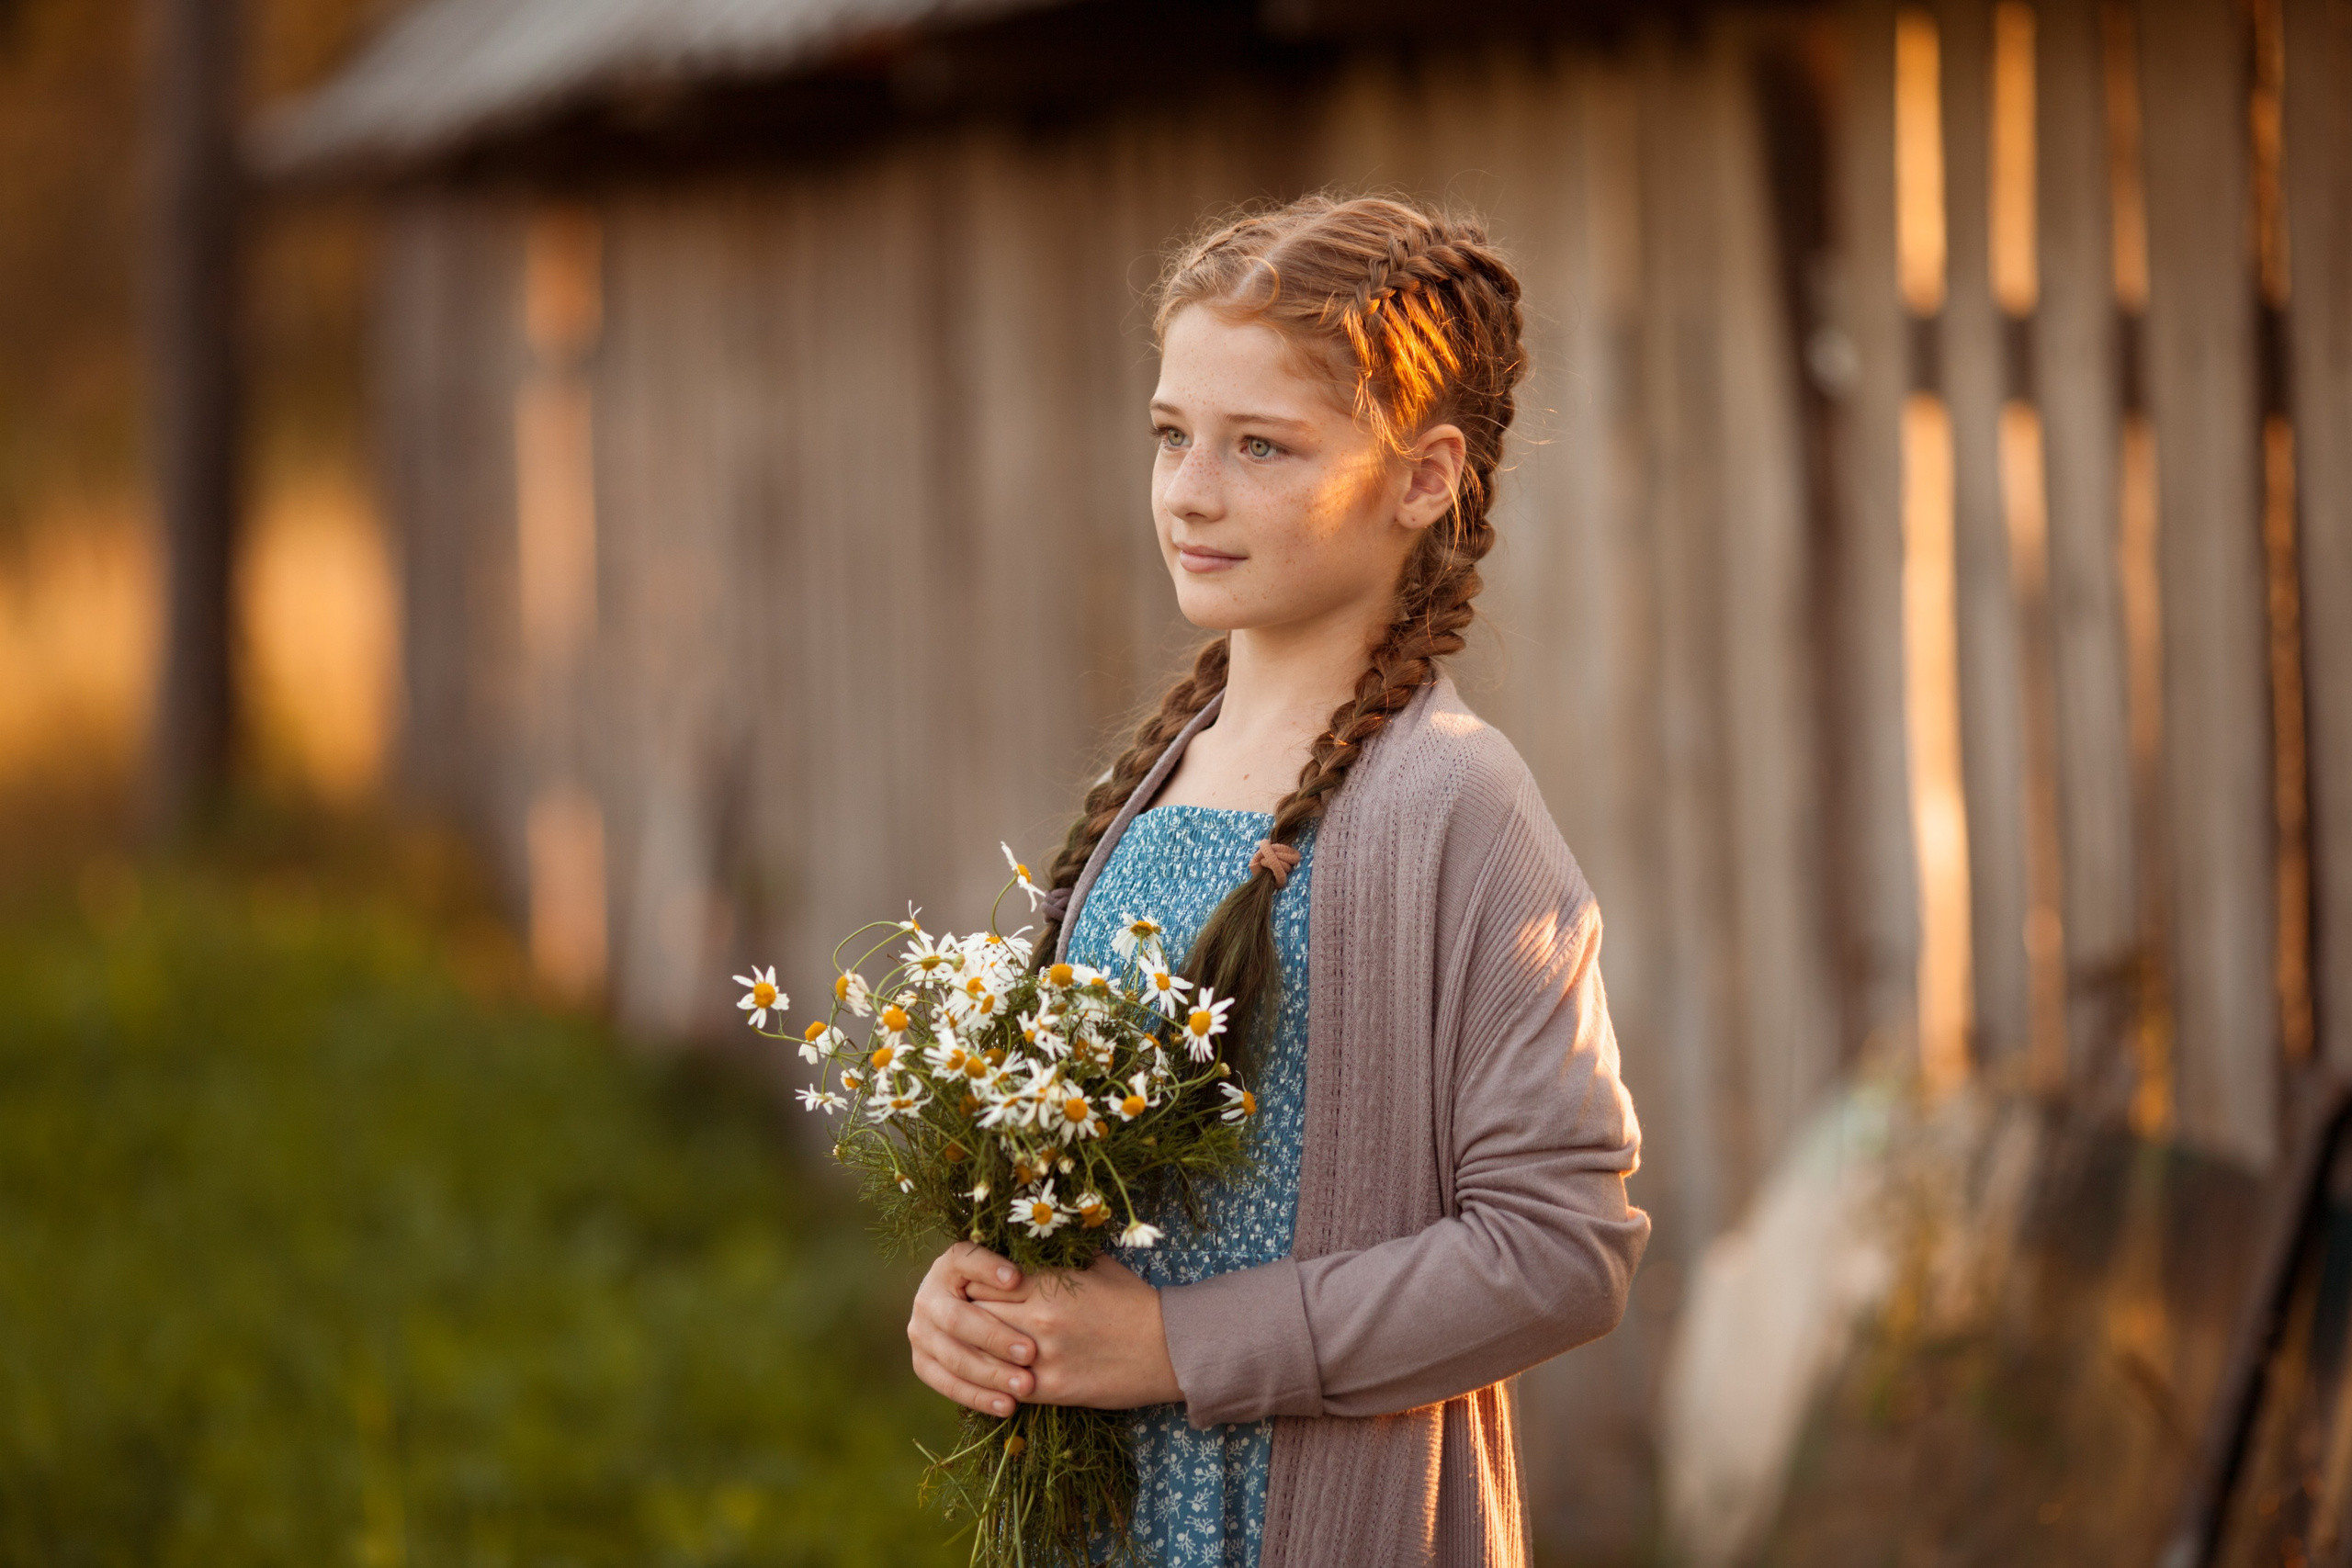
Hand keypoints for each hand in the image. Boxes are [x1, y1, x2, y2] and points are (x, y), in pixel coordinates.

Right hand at [908, 1242, 1038, 1416]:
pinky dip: (979, 1396)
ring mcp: (921, 1332)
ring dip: (990, 1374)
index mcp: (950, 1264)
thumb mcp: (1015, 1273)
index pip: (966, 1261)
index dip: (988, 1269)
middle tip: (1031, 1352)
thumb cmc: (1013, 1290)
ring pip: (954, 1357)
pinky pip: (949, 1384)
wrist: (978, 1316)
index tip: (1017, 1279)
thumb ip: (1021, 1272)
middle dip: (995, 1337)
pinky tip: (1007, 1405)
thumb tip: (1025, 1278)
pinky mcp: (923, 1363)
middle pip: (957, 1318)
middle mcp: (928, 1296)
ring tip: (1025, 1385)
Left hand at [964, 1251, 1182, 1409]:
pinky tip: (996, 1375)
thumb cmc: (1133, 1302)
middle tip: (966, 1319)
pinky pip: (1006, 1387)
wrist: (1168, 1348)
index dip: (972, 1286)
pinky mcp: (1053, 1390)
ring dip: (977, 1351)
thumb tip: (1032, 1243)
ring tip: (976, 1348)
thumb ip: (1058, 1257)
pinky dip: (996, 1381)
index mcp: (1047, 1285)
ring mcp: (1043, 1358)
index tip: (972, 1289)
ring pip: (984, 1354)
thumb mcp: (1096, 1266)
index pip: (981, 1282)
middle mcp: (1038, 1320)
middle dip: (967, 1318)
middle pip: (974, 1317)